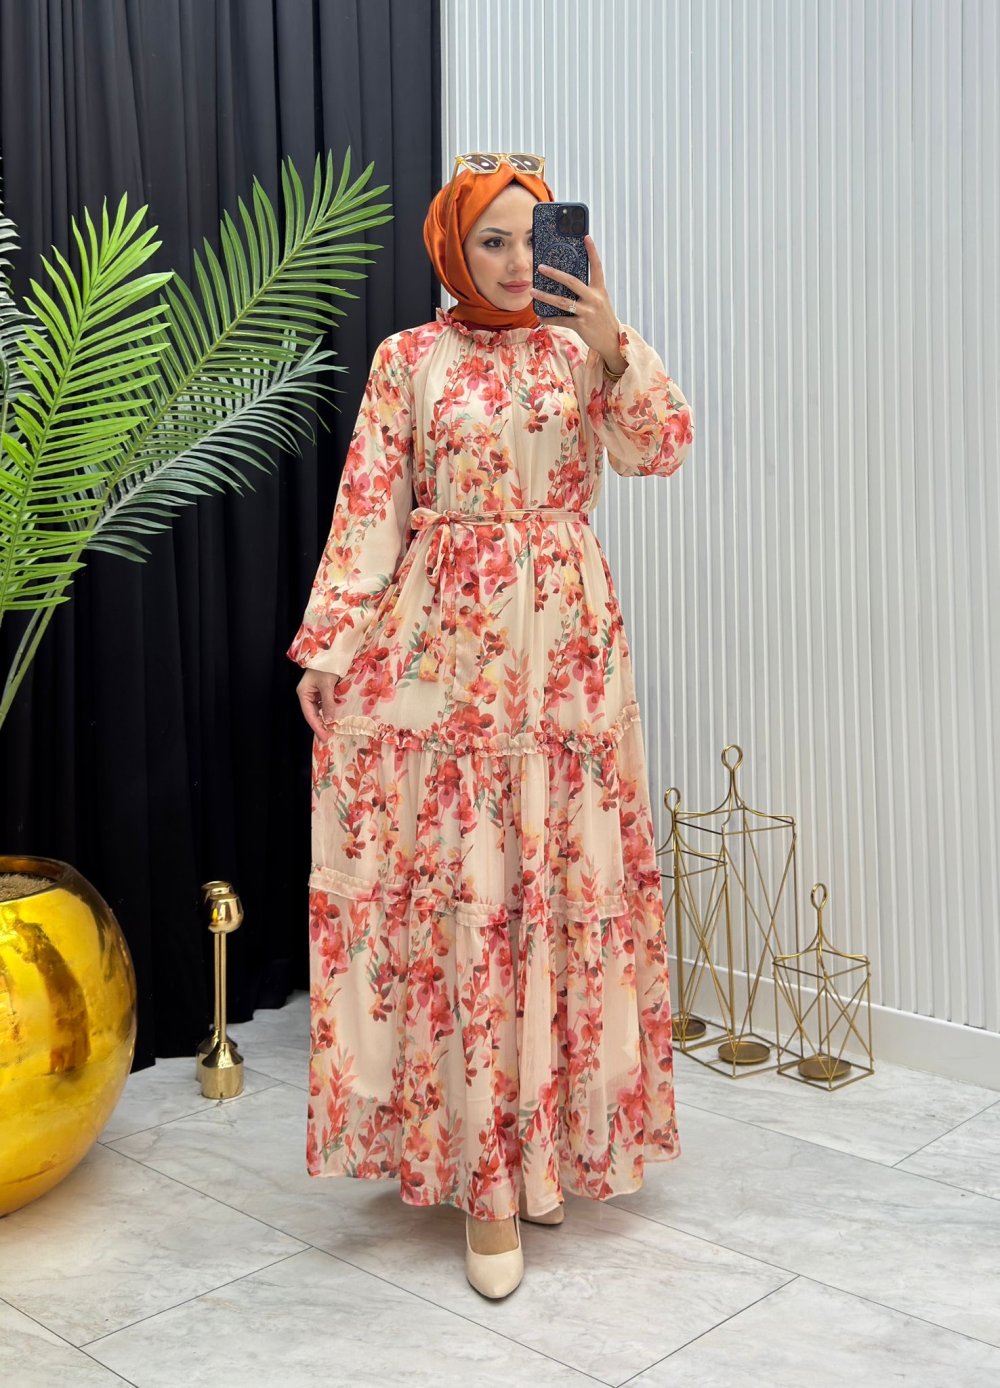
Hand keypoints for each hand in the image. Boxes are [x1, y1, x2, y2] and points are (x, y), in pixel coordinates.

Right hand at [296, 668, 341, 741]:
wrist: (330, 653)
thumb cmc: (326, 666)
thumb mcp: (327, 685)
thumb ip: (328, 703)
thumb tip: (329, 720)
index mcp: (303, 693)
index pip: (309, 714)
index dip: (317, 727)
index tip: (324, 737)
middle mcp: (307, 694)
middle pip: (313, 714)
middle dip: (321, 725)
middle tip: (328, 737)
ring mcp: (314, 693)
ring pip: (319, 710)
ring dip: (325, 720)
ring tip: (332, 731)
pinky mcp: (321, 691)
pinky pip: (324, 704)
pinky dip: (329, 712)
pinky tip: (334, 718)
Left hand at [533, 234, 624, 367]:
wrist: (612, 341)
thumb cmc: (603, 319)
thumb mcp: (600, 302)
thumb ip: (588, 292)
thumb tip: (568, 283)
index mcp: (600, 290)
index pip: (597, 266)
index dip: (592, 251)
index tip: (586, 237)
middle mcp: (594, 299)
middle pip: (572, 282)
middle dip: (555, 273)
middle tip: (541, 267)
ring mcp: (587, 312)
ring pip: (562, 302)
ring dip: (545, 296)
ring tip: (532, 292)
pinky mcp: (581, 325)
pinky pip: (561, 320)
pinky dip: (549, 319)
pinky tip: (541, 316)